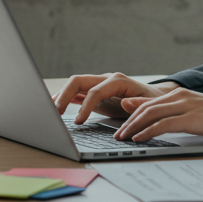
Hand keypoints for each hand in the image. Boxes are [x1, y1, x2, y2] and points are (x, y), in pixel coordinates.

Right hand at [54, 72, 178, 123]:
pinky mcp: (94, 94)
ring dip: (61, 96)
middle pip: (78, 81)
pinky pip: (76, 94)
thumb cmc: (152, 102)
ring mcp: (98, 85)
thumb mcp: (151, 105)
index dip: (86, 106)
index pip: (96, 91)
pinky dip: (65, 99)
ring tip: (49, 110)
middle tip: (54, 113)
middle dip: (65, 95)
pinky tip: (55, 108)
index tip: (79, 121)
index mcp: (118, 81)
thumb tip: (126, 102)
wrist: (153, 98)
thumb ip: (140, 105)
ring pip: (74, 86)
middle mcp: (105, 80)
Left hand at [115, 87, 202, 142]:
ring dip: (133, 127)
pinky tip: (139, 138)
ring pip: (150, 114)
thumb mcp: (196, 112)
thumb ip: (176, 114)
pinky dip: (147, 131)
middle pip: (144, 108)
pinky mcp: (190, 118)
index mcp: (179, 95)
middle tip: (116, 135)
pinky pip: (163, 124)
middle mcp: (179, 96)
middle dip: (128, 122)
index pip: (148, 103)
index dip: (131, 115)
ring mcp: (184, 106)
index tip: (121, 127)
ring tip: (122, 138)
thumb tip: (158, 120)